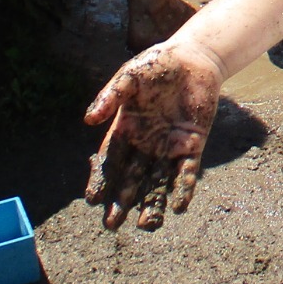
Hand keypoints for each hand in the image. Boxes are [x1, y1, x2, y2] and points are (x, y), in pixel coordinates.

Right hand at [83, 40, 225, 229]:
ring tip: (149, 225)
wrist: (193, 58)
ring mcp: (169, 146)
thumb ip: (111, 96)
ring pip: (159, 181)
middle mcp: (145, 143)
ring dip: (153, 203)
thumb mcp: (130, 76)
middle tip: (112, 224)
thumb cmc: (156, 65)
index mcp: (125, 129)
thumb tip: (89, 120)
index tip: (92, 199)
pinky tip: (179, 206)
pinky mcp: (193, 144)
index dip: (101, 179)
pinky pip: (187, 171)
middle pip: (132, 177)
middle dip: (122, 200)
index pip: (110, 160)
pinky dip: (184, 187)